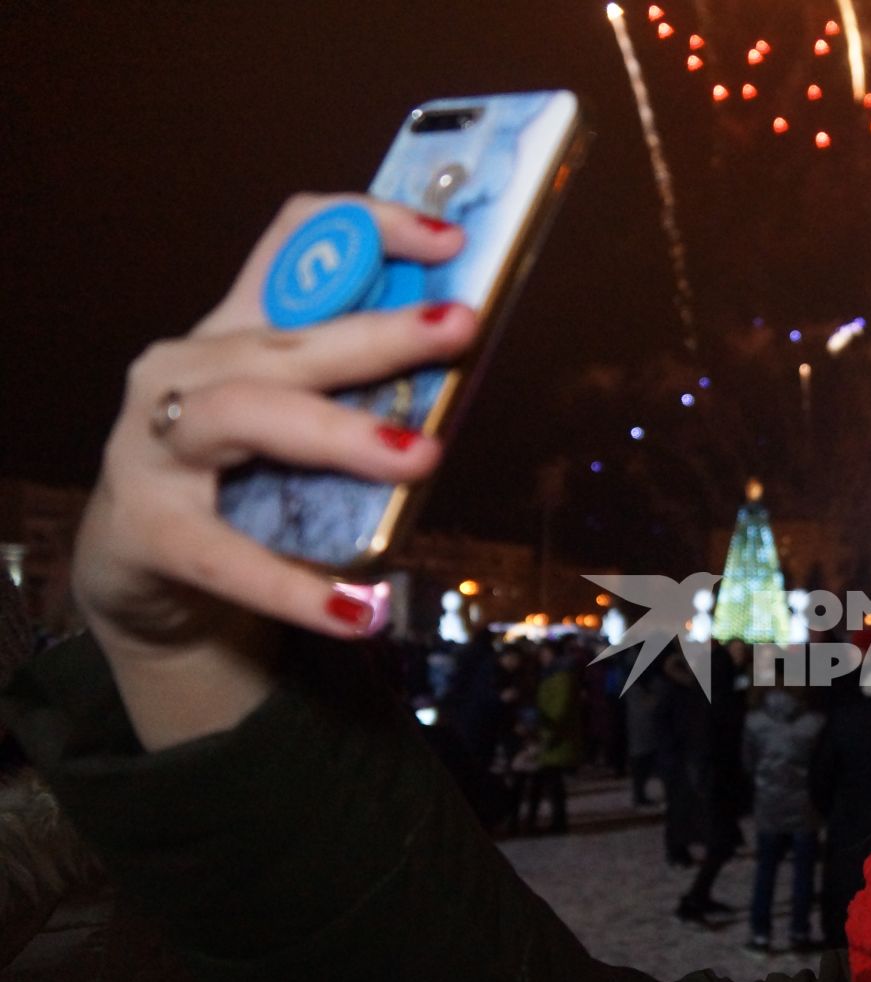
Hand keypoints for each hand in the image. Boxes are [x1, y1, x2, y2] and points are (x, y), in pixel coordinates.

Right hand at [73, 194, 477, 747]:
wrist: (143, 581)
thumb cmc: (238, 489)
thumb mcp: (296, 422)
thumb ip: (361, 390)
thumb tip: (468, 364)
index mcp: (234, 333)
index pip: (295, 242)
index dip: (369, 225)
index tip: (452, 241)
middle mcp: (187, 372)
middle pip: (288, 338)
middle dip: (380, 332)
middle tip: (461, 329)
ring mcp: (154, 448)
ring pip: (251, 416)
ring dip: (340, 433)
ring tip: (421, 457)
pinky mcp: (148, 531)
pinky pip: (228, 556)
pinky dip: (296, 587)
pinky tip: (357, 608)